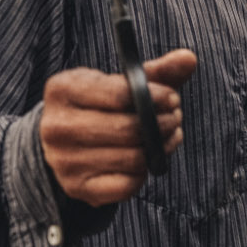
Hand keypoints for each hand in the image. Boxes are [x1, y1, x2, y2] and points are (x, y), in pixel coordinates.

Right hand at [40, 49, 196, 205]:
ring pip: (134, 158)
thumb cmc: (99, 105)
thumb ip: (155, 71)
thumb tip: (189, 58)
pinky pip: (128, 184)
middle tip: (175, 119)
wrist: (64, 140)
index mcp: (63, 89)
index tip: (173, 98)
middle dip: (163, 124)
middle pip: (129, 129)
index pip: (121, 94)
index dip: (156, 96)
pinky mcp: (77, 188)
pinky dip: (144, 173)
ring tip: (165, 138)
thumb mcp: (119, 82)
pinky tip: (145, 160)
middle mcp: (57, 127)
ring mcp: (64, 161)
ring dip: (159, 148)